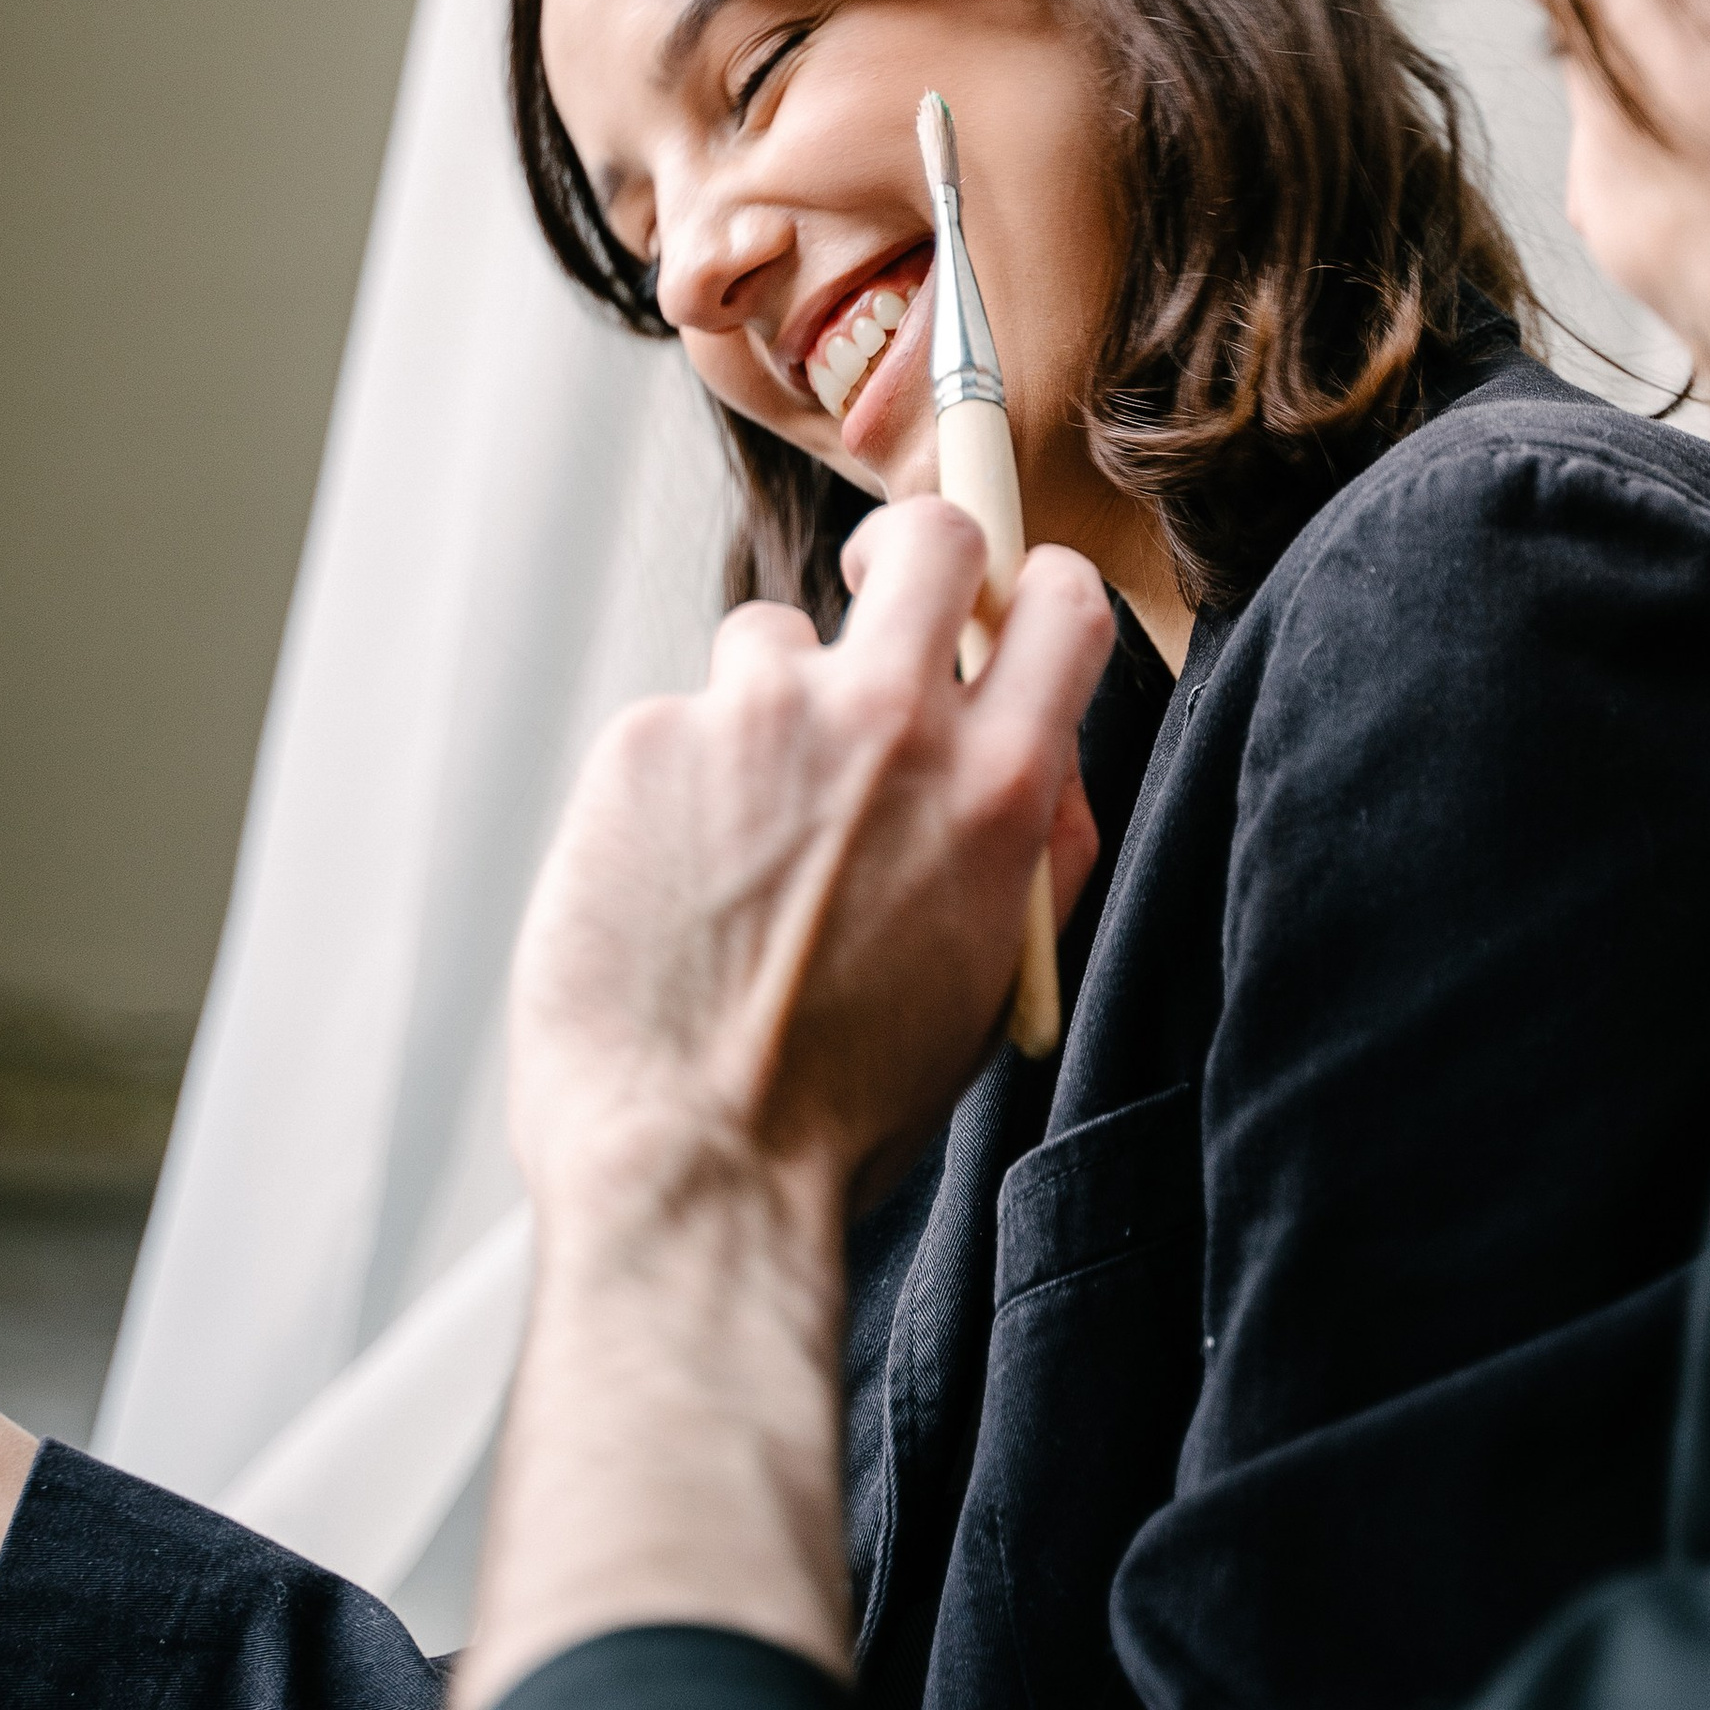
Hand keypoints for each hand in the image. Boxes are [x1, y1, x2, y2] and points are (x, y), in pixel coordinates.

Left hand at [508, 497, 1111, 1234]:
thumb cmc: (849, 1100)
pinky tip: (665, 888)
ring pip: (771, 641)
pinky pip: (676, 722)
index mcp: (1000, 790)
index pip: (1062, 602)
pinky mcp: (647, 739)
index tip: (993, 599)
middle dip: (909, 552)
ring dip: (767, 714)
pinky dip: (673, 787)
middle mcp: (889, 725)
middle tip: (874, 590)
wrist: (696, 1169)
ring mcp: (758, 719)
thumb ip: (1037, 848)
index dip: (1032, 584)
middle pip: (926, 541)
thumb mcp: (996, 973)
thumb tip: (1043, 746)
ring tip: (737, 848)